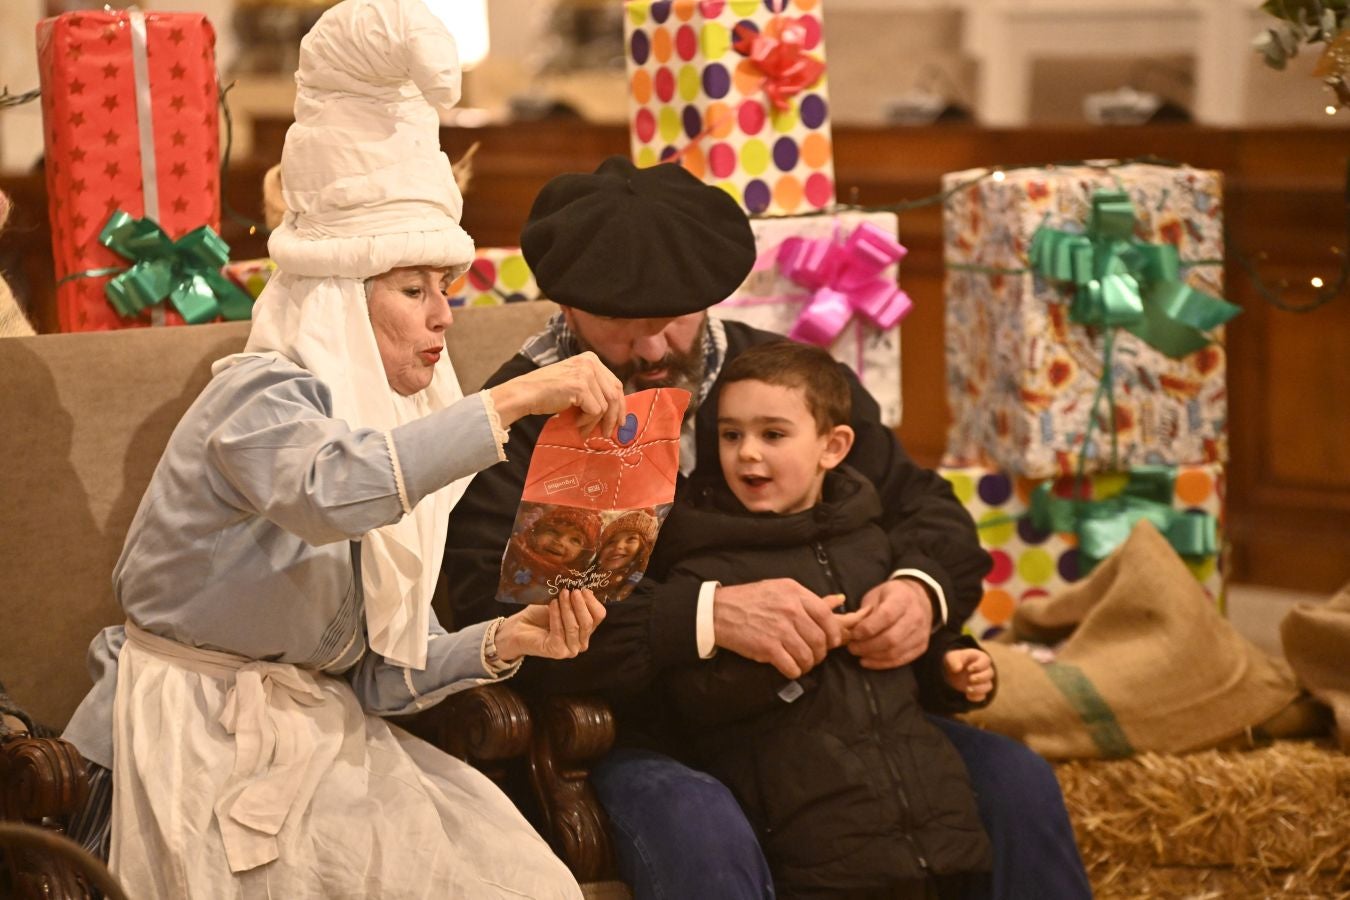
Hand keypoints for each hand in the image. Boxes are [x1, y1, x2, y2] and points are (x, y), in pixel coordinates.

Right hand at [489, 351, 625, 437]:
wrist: (524, 393)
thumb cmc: (546, 392)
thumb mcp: (574, 383)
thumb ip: (593, 389)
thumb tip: (615, 410)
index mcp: (591, 359)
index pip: (615, 383)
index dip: (620, 404)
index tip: (620, 421)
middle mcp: (591, 362)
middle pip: (615, 393)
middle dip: (615, 416)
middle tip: (609, 432)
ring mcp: (586, 373)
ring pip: (606, 405)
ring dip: (596, 422)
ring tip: (584, 430)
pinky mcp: (581, 386)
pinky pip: (596, 411)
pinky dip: (587, 422)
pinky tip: (575, 423)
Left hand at [495, 589, 606, 660]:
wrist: (519, 627)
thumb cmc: (540, 614)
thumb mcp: (560, 603)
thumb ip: (574, 599)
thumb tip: (587, 589)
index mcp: (586, 629)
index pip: (599, 615)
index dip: (592, 601)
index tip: (582, 588)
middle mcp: (581, 642)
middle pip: (588, 622)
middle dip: (580, 604)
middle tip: (572, 591)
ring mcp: (570, 649)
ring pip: (575, 627)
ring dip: (568, 608)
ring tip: (560, 595)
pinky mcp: (557, 651)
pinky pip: (560, 631)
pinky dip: (556, 616)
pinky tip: (552, 604)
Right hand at [712, 579, 844, 678]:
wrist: (718, 611)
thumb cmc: (749, 599)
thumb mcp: (780, 589)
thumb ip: (809, 598)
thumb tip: (839, 600)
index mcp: (795, 593)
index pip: (826, 616)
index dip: (833, 633)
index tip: (832, 642)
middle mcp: (790, 610)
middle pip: (819, 639)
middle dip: (820, 653)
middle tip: (814, 656)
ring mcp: (780, 629)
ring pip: (808, 655)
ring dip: (808, 664)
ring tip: (802, 664)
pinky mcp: (768, 648)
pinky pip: (792, 666)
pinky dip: (795, 672)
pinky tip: (790, 669)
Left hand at [845, 578, 932, 669]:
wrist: (919, 599)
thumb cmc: (891, 596)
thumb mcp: (877, 595)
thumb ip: (866, 612)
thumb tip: (851, 631)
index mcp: (903, 598)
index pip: (886, 616)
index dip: (867, 628)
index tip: (853, 633)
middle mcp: (915, 616)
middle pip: (891, 638)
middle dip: (867, 646)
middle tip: (851, 647)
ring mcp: (921, 633)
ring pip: (895, 651)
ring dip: (872, 656)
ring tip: (858, 653)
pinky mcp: (922, 646)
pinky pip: (901, 660)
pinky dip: (881, 663)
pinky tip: (867, 661)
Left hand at [944, 649, 994, 702]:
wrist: (950, 671)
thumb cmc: (954, 660)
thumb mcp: (951, 657)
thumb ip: (954, 660)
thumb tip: (957, 669)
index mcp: (979, 658)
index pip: (986, 661)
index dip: (979, 666)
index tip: (969, 669)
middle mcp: (984, 670)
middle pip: (990, 674)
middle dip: (981, 678)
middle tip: (970, 679)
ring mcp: (982, 681)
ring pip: (988, 686)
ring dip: (979, 689)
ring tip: (968, 689)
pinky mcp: (978, 690)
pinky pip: (982, 696)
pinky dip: (976, 697)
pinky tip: (967, 696)